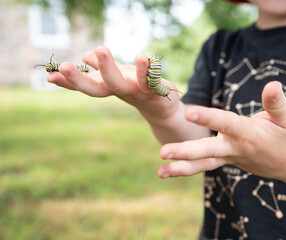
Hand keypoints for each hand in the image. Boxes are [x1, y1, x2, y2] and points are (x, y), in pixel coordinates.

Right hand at [47, 46, 180, 118]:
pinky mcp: (157, 90)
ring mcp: (137, 91)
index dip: (68, 82)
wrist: (163, 107)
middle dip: (79, 78)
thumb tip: (86, 57)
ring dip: (109, 69)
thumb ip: (101, 70)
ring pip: (121, 83)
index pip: (85, 86)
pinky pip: (151, 81)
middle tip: (64, 65)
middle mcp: (120, 91)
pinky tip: (143, 58)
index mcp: (109, 87)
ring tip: (99, 49)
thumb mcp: (117, 77)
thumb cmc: (136, 88)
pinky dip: (147, 70)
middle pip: (97, 88)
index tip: (50, 76)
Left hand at [158, 81, 285, 182]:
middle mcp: (236, 148)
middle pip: (208, 151)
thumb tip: (273, 84)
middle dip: (186, 151)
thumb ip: (276, 103)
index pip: (226, 123)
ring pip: (204, 164)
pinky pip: (205, 166)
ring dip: (181, 168)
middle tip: (163, 152)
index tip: (189, 112)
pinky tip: (166, 171)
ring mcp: (230, 158)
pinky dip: (187, 169)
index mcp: (249, 134)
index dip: (209, 118)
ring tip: (160, 172)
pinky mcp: (226, 161)